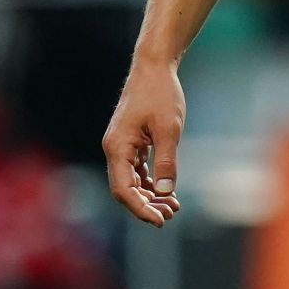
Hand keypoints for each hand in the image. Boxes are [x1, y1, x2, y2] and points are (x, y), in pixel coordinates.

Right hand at [102, 60, 185, 226]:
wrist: (155, 67)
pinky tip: (167, 191)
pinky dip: (151, 182)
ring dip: (150, 195)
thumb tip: (167, 192)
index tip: (161, 221)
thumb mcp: (169, 129)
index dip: (140, 209)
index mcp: (117, 147)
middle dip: (147, 205)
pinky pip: (137, 169)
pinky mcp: (132, 141)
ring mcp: (122, 145)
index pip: (124, 190)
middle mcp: (115, 149)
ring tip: (173, 206)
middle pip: (126, 189)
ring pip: (132, 181)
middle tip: (172, 214)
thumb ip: (166, 161)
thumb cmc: (160, 94)